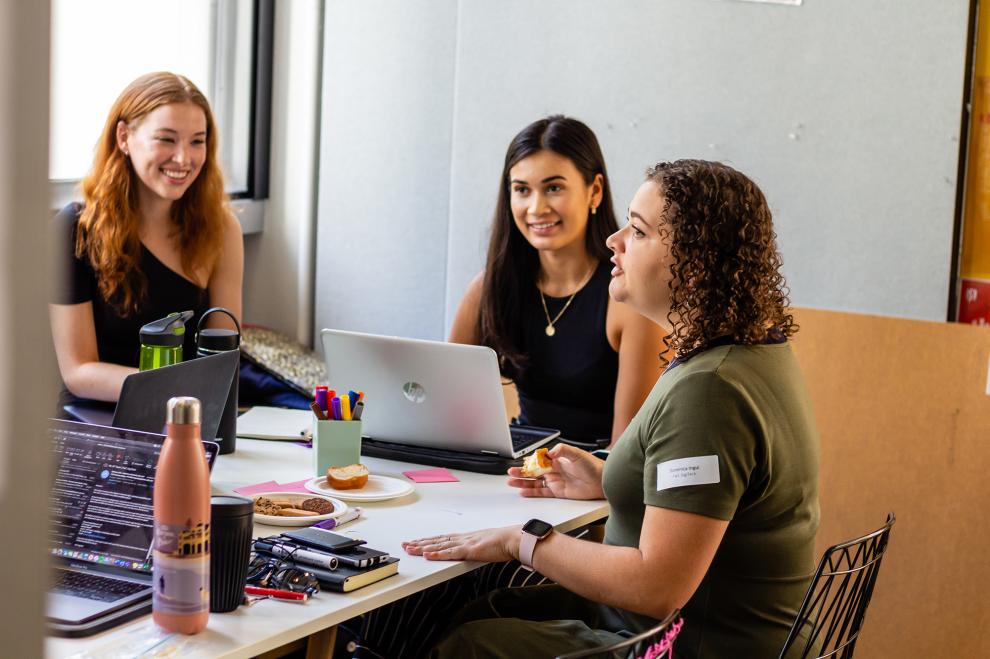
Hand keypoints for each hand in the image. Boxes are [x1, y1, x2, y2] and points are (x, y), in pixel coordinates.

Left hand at [402, 525, 520, 561]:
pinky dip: (437, 553)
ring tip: (409, 548)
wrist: (515, 539)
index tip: (417, 542)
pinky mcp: (470, 550)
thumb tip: (477, 551)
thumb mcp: (488, 545)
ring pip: (439, 545)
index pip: (443, 539)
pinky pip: (450, 553)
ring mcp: (465, 543)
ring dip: (422, 547)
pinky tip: (427, 554)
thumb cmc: (505, 542)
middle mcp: (463, 538)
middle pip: (437, 541)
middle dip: (419, 543)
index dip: (429, 541)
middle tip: (405, 544)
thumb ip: (479, 548)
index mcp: (467, 537)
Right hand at [508, 444, 604, 499]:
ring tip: (511, 482)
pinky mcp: (558, 492)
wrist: (603, 481)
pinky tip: (523, 492)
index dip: (528, 462)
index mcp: (557, 459)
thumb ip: (562, 450)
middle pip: (534, 471)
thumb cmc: (593, 466)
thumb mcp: (577, 454)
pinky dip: (532, 492)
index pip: (538, 460)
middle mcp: (554, 470)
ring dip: (523, 482)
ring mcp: (556, 481)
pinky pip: (542, 492)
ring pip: (535, 482)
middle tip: (510, 473)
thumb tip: (549, 452)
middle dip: (521, 472)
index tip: (520, 464)